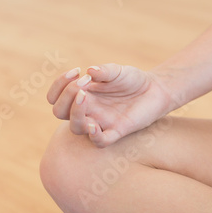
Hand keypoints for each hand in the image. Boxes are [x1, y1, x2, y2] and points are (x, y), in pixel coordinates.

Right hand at [47, 63, 171, 147]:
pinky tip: (94, 126)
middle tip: (83, 83)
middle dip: (65, 96)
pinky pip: (100, 142)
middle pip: (60, 112)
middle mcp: (88, 110)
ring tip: (84, 97)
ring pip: (75, 128)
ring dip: (75, 113)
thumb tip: (89, 71)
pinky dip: (94, 136)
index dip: (58, 85)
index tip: (76, 71)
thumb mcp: (117, 71)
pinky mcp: (117, 131)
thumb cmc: (132, 80)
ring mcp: (101, 122)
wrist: (155, 90)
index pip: (56, 97)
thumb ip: (104, 71)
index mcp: (82, 95)